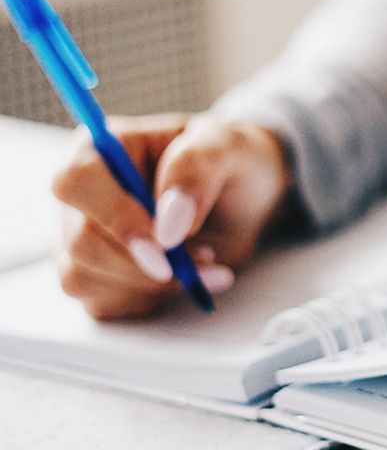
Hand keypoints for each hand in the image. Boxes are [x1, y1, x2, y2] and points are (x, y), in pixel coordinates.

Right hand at [52, 113, 293, 319]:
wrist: (246, 198)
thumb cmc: (231, 161)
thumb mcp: (228, 147)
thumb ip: (195, 170)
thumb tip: (168, 224)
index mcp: (104, 147)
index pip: (77, 181)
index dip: (116, 216)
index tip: (166, 242)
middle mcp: (84, 194)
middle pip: (80, 240)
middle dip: (145, 263)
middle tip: (205, 257)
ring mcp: (84, 236)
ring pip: (83, 277)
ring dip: (151, 284)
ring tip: (203, 261)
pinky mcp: (97, 274)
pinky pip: (100, 302)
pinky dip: (149, 300)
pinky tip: (184, 279)